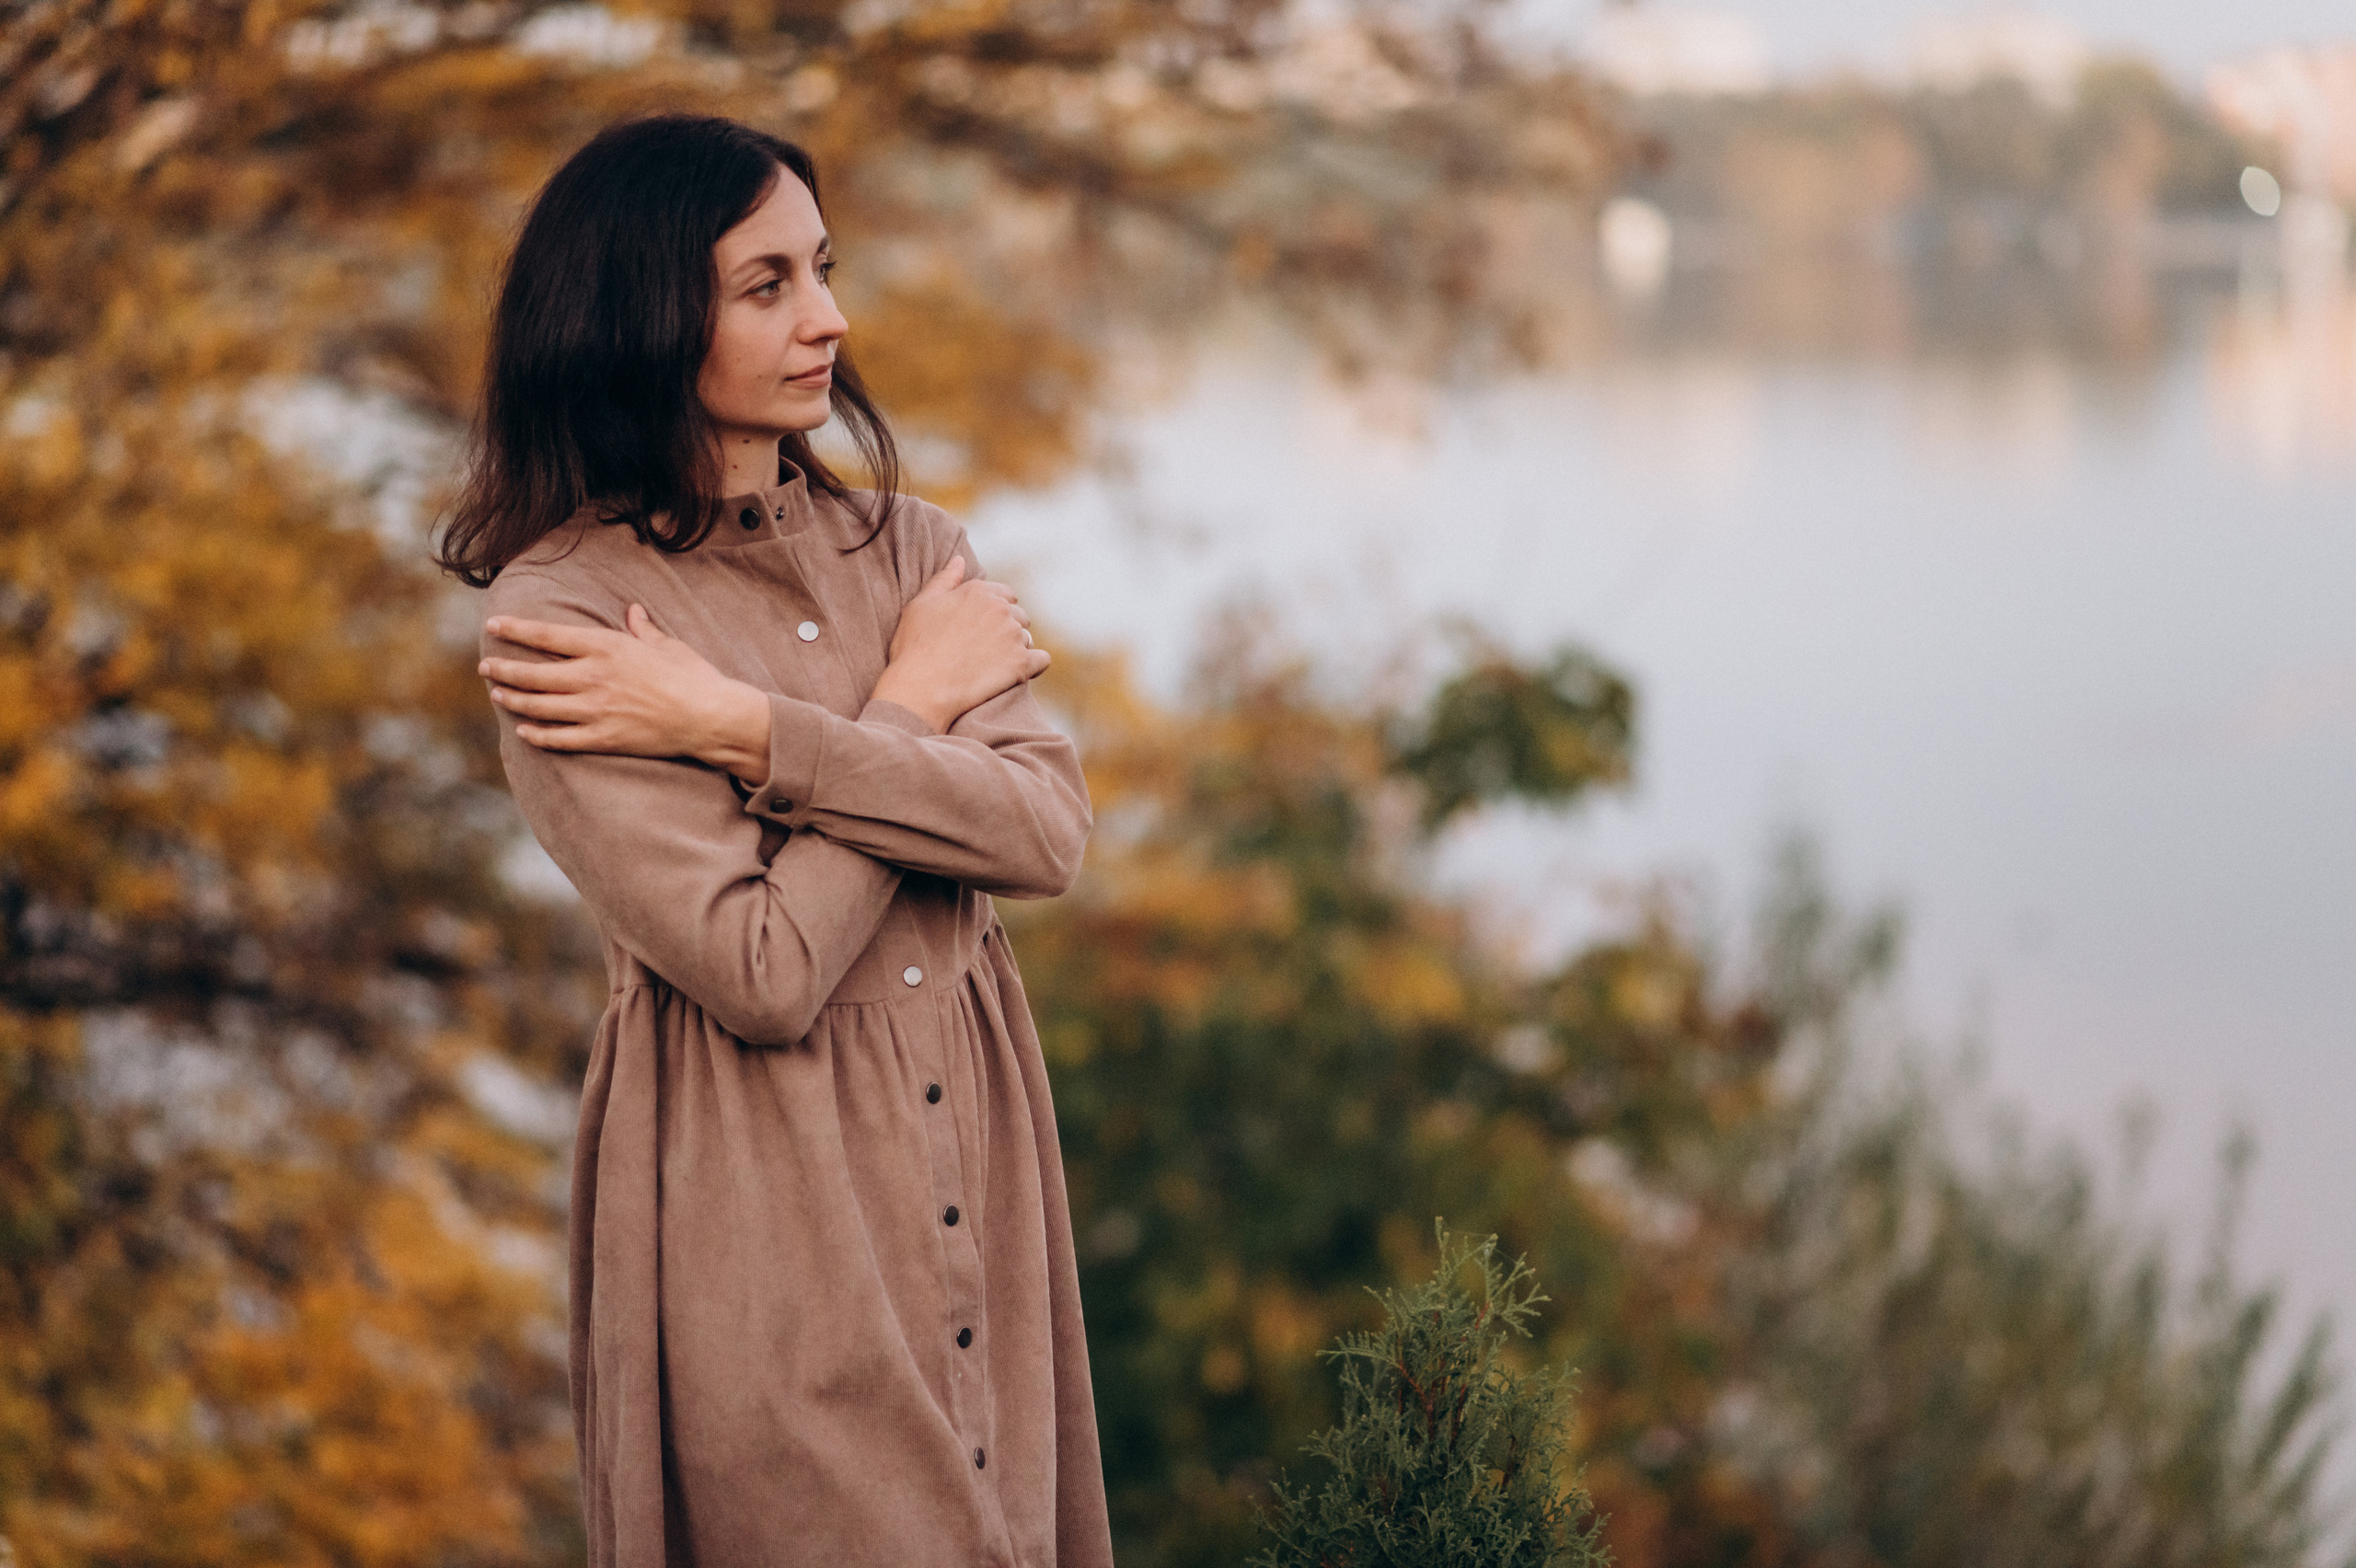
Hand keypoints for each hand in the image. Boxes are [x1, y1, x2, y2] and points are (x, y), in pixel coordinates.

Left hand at [479, 605, 772, 783]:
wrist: (710, 717)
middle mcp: (594, 678)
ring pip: (538, 707)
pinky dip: (537, 735)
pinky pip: (559, 738)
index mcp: (607, 648)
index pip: (547, 636)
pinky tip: (524, 731)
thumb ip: (643, 629)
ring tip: (499, 695)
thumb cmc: (692, 676)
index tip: (493, 626)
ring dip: (513, 701)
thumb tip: (633, 611)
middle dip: (503, 670)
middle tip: (486, 667)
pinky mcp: (603, 738)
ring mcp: (595, 710)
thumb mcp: (666, 645)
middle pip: (533, 674)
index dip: (515, 630)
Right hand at [870, 556, 1049, 732]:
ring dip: (1017, 649)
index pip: (1005, 594)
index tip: (984, 627)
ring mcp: (1013, 636)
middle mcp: (1000, 609)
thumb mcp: (921, 605)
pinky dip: (1034, 666)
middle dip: (1007, 629)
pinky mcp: (1021, 664)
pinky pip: (1041, 660)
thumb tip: (961, 560)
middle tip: (986, 649)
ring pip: (1027, 638)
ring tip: (994, 665)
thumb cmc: (915, 647)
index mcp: (978, 592)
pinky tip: (1019, 673)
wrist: (921, 689)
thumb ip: (945, 580)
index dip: (996, 611)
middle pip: (1019, 616)